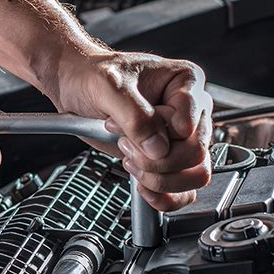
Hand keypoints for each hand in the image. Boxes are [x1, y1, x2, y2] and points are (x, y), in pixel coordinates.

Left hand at [53, 50, 211, 210]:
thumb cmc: (93, 76)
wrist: (77, 87)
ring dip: (160, 178)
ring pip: (196, 175)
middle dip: (156, 159)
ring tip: (130, 160)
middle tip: (124, 144)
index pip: (189, 125)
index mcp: (185, 82)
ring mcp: (182, 137)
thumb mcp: (108, 87)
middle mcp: (190, 110)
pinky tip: (142, 185)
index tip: (123, 125)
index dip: (157, 133)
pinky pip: (185, 191)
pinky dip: (165, 197)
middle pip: (196, 153)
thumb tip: (158, 148)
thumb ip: (135, 116)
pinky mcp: (171, 160)